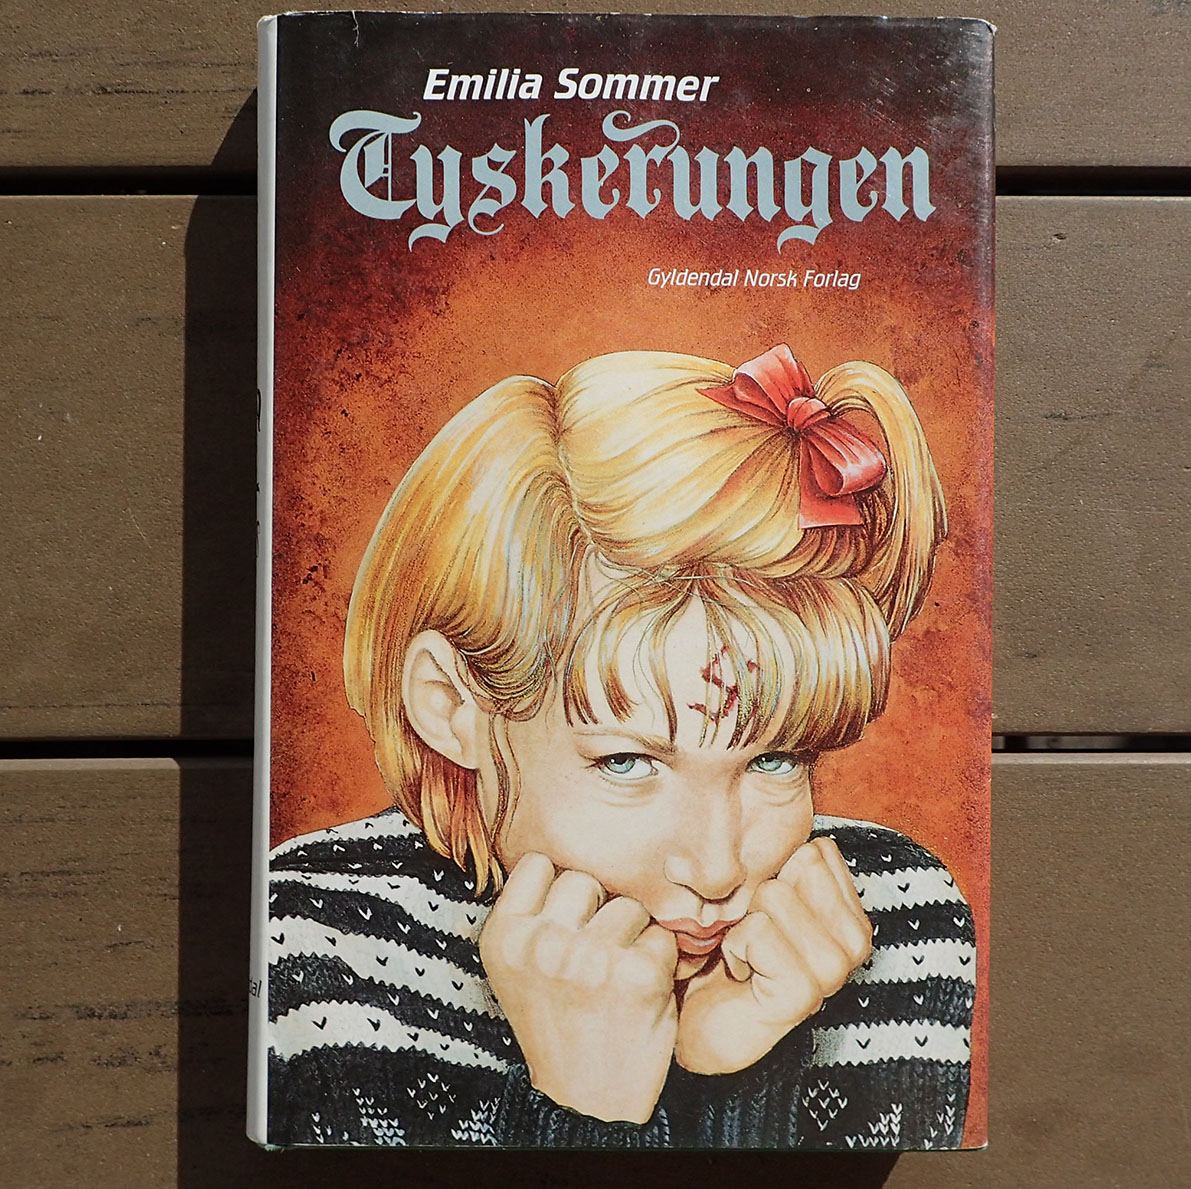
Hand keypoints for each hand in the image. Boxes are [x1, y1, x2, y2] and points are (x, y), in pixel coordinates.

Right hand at [479, 853, 679, 1123]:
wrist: (586, 1101)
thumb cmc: (558, 1025)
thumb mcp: (519, 969)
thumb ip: (532, 914)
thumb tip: (568, 854)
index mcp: (504, 939)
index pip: (537, 864)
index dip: (557, 889)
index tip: (563, 920)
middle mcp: (542, 944)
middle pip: (584, 879)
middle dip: (596, 910)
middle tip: (592, 955)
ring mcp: (590, 958)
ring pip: (628, 905)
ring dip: (631, 935)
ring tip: (616, 975)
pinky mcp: (638, 975)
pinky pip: (662, 936)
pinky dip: (660, 960)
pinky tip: (641, 990)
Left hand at [675, 837, 870, 1074]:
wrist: (702, 1015)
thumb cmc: (730, 947)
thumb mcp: (761, 893)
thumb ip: (785, 863)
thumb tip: (782, 816)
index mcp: (851, 913)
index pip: (818, 851)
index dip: (777, 871)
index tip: (768, 909)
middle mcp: (853, 942)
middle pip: (800, 865)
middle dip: (760, 893)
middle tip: (755, 934)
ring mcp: (833, 971)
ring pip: (775, 896)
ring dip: (743, 923)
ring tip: (747, 955)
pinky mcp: (804, 996)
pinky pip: (758, 934)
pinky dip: (735, 948)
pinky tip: (741, 974)